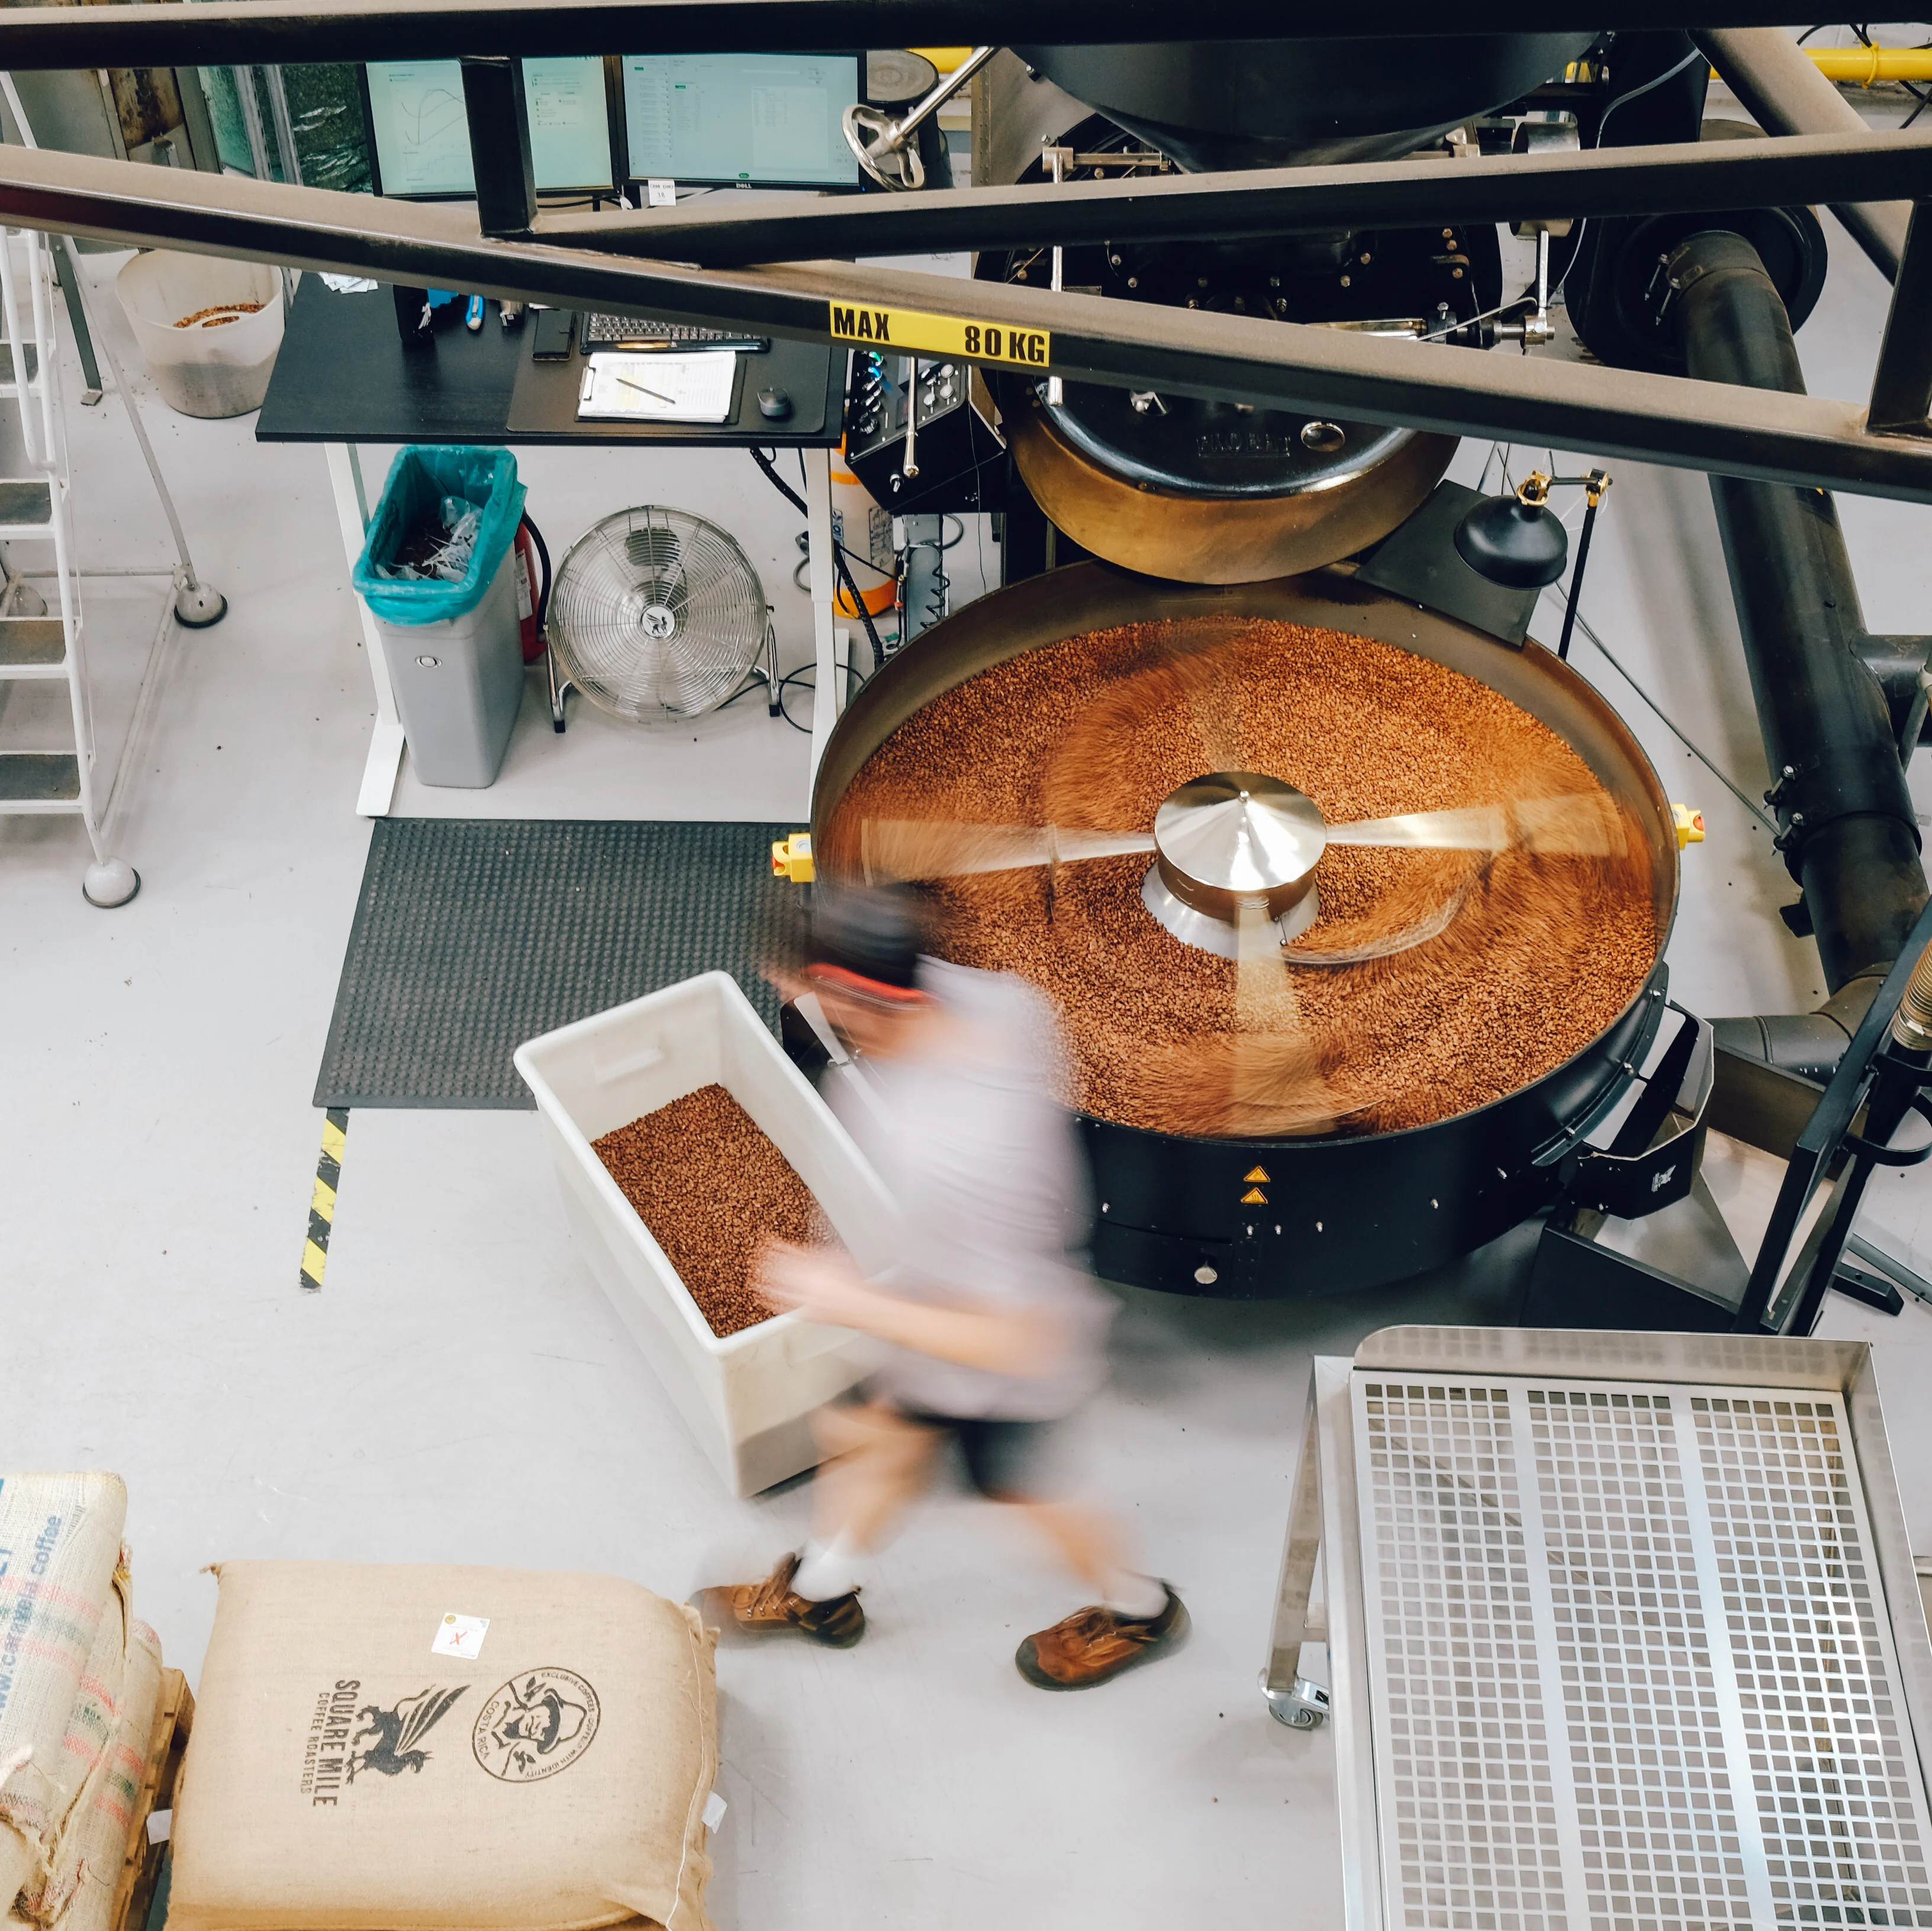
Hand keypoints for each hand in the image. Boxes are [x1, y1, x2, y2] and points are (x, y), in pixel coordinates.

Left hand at [755, 1239, 877, 1328]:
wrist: (859, 1306)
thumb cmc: (853, 1282)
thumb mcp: (837, 1257)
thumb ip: (818, 1251)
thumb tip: (806, 1246)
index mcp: (816, 1265)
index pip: (791, 1252)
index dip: (777, 1246)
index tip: (766, 1240)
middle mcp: (808, 1280)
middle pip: (780, 1268)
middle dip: (766, 1261)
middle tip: (754, 1255)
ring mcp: (804, 1296)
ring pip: (778, 1287)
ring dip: (764, 1279)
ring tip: (753, 1272)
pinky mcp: (803, 1311)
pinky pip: (782, 1305)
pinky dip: (770, 1299)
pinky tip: (761, 1295)